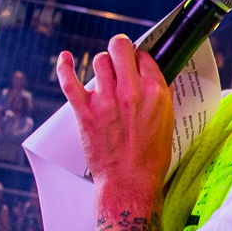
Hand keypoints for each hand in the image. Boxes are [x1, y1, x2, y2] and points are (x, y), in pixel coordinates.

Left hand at [55, 36, 171, 207]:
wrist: (130, 182)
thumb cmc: (150, 158)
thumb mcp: (167, 122)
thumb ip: (159, 96)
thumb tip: (153, 79)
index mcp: (154, 93)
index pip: (144, 57)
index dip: (139, 58)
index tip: (135, 64)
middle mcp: (131, 91)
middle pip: (120, 48)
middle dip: (119, 49)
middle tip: (119, 57)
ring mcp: (106, 100)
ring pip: (99, 61)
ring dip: (102, 65)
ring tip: (103, 74)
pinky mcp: (85, 111)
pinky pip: (69, 81)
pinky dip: (64, 66)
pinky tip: (65, 58)